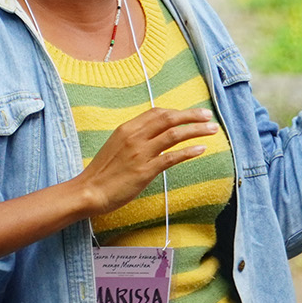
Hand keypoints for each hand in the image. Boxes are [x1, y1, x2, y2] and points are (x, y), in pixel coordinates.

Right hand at [76, 107, 218, 216]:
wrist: (89, 191)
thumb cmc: (102, 172)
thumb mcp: (116, 147)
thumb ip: (134, 139)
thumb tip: (153, 136)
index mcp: (127, 128)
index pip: (156, 112)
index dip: (177, 111)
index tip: (191, 114)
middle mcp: (134, 137)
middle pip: (168, 118)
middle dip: (191, 115)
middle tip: (208, 115)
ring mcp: (140, 153)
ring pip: (174, 134)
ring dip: (196, 130)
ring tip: (212, 130)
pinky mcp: (145, 171)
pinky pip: (171, 157)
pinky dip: (188, 151)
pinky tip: (201, 149)